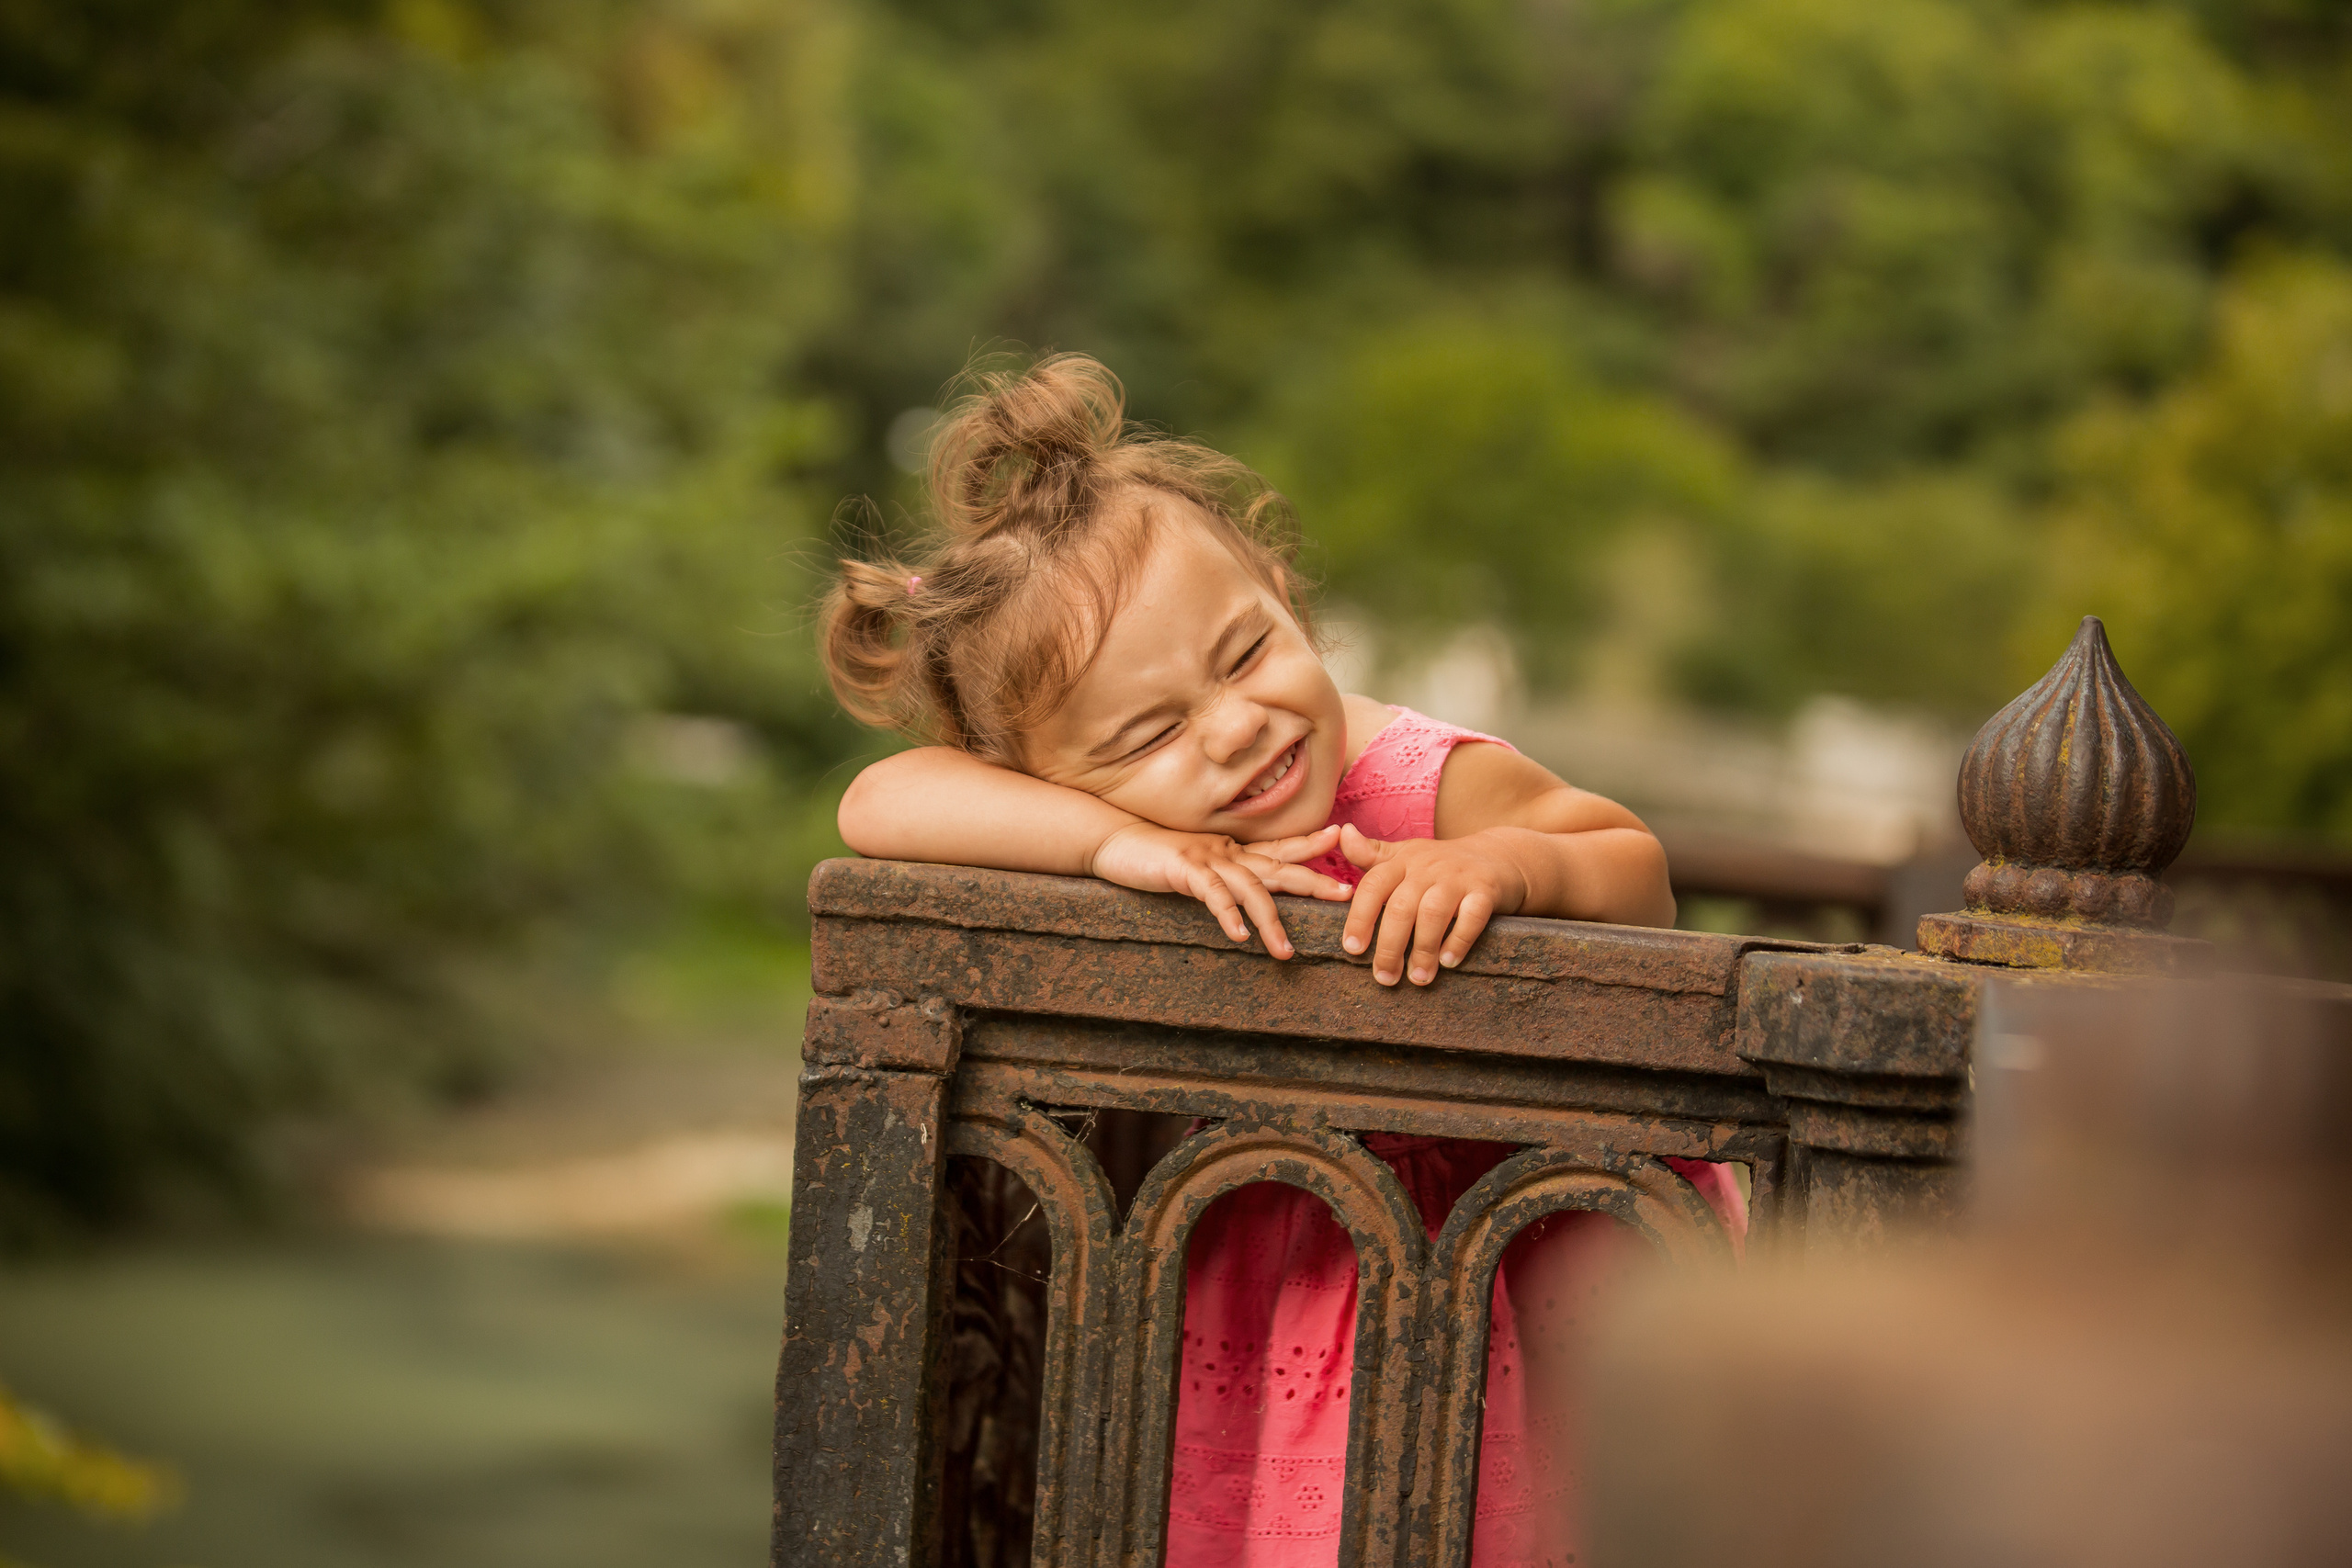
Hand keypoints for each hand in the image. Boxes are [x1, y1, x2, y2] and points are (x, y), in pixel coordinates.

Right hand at [1090, 823, 1352, 957]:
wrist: (1115, 840)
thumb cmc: (1155, 857)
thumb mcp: (1198, 865)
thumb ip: (1224, 877)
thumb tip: (1247, 900)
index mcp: (1233, 851)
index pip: (1279, 848)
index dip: (1310, 844)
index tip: (1341, 838)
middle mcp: (1227, 852)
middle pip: (1279, 867)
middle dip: (1314, 882)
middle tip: (1346, 895)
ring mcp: (1207, 859)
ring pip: (1250, 889)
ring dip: (1271, 922)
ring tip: (1285, 953)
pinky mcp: (1184, 869)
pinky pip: (1212, 894)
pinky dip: (1226, 914)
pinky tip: (1238, 936)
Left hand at [1338, 824, 1528, 985]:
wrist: (1500, 856)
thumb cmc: (1442, 864)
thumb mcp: (1407, 855)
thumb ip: (1371, 853)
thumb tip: (1342, 834)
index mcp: (1404, 860)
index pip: (1374, 885)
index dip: (1359, 918)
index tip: (1352, 949)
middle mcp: (1428, 866)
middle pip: (1401, 907)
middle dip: (1390, 947)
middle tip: (1384, 978)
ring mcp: (1458, 877)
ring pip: (1433, 913)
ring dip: (1422, 950)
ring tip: (1417, 978)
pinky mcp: (1486, 890)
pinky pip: (1471, 916)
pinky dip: (1458, 940)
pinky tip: (1448, 962)